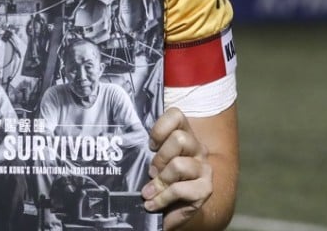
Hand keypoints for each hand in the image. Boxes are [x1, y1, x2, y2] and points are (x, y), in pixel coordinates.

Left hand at [143, 107, 211, 228]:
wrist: (176, 212)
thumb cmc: (161, 182)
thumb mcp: (154, 162)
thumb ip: (147, 151)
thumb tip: (121, 146)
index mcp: (185, 135)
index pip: (177, 115)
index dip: (160, 128)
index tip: (150, 145)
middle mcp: (198, 148)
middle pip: (179, 139)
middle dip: (160, 157)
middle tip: (150, 172)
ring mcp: (204, 168)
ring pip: (179, 164)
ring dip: (159, 181)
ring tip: (148, 192)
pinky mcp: (205, 189)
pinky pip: (179, 189)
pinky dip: (161, 198)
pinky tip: (152, 204)